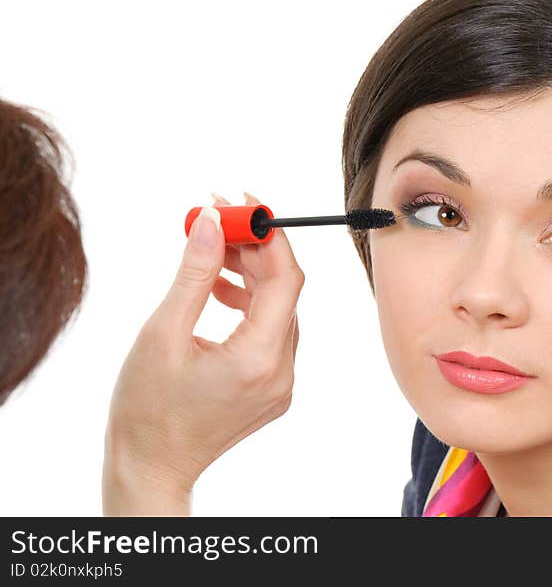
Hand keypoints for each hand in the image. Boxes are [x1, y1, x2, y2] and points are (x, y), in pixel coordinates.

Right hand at [103, 192, 303, 514]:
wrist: (151, 468)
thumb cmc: (146, 410)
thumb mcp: (163, 333)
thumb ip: (196, 274)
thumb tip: (213, 222)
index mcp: (258, 360)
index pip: (286, 279)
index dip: (269, 235)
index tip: (242, 204)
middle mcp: (281, 371)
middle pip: (284, 291)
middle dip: (255, 250)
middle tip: (220, 220)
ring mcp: (282, 383)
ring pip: (278, 310)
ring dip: (251, 275)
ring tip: (212, 254)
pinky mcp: (273, 387)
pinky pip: (272, 332)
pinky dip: (250, 305)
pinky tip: (218, 291)